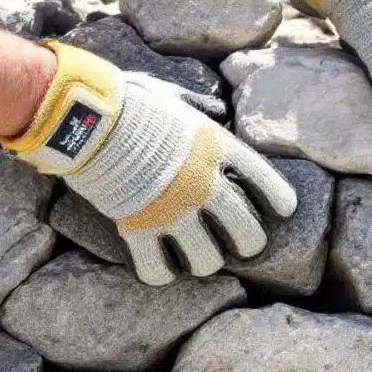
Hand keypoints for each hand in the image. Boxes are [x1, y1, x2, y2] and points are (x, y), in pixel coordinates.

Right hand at [1, 42, 296, 286]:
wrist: (86, 117)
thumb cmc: (131, 101)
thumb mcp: (176, 98)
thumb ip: (200, 108)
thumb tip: (217, 109)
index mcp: (217, 150)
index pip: (264, 180)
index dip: (279, 199)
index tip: (284, 210)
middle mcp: (204, 186)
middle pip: (246, 232)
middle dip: (250, 243)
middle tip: (245, 245)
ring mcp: (173, 211)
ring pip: (207, 259)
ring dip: (206, 261)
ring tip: (201, 258)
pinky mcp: (138, 228)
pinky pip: (157, 268)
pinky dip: (161, 273)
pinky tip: (163, 271)